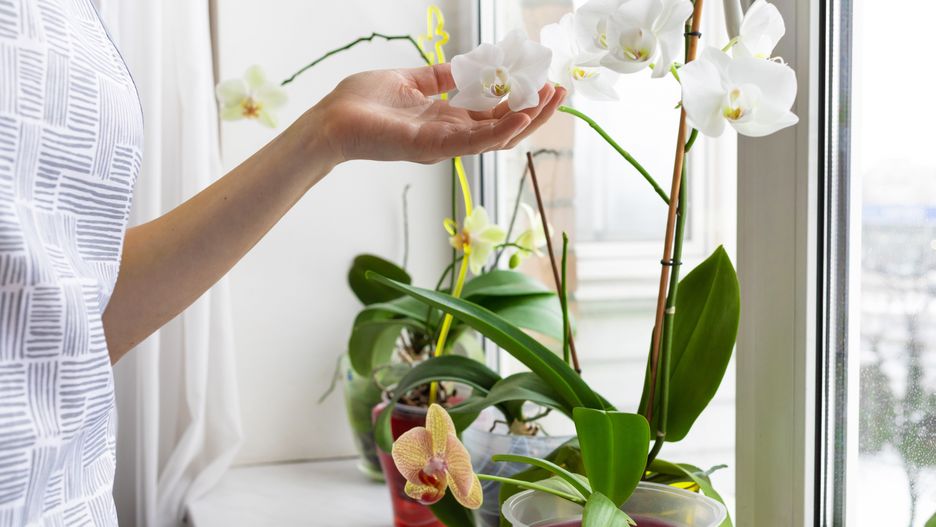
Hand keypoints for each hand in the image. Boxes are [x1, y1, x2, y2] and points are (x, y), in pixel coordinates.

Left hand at [308, 63, 565, 164]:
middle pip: (504, 129)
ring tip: (552, 99)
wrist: (330, 119)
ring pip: (497, 138)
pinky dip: (500, 130)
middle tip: (560, 92)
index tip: (544, 82)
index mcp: (446, 120)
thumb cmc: (361, 102)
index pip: (494, 115)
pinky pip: (474, 142)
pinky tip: (523, 115)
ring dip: (528, 120)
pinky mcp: (431, 146)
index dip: (521, 101)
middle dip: (536, 112)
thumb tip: (463, 67)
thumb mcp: (408, 80)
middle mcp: (450, 136)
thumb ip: (437, 78)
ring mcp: (443, 144)